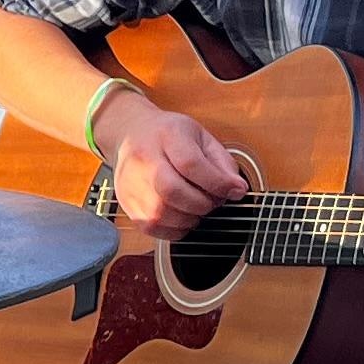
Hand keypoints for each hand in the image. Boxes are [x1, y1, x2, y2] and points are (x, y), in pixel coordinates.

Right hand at [101, 98, 251, 244]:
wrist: (132, 133)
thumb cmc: (170, 135)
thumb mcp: (201, 137)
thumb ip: (222, 162)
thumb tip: (236, 189)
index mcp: (167, 135)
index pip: (191, 163)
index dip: (217, 183)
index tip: (235, 190)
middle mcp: (143, 158)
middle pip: (172, 191)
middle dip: (202, 203)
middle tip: (213, 202)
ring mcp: (130, 182)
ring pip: (159, 213)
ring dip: (188, 219)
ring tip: (197, 208)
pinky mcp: (126, 201)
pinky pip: (151, 227)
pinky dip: (173, 229)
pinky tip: (182, 217)